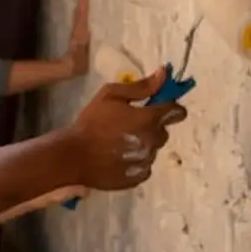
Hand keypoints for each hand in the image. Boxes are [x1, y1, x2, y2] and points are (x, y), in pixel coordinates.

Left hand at [63, 0, 90, 77]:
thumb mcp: (80, 54)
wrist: (69, 67)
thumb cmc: (77, 62)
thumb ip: (81, 45)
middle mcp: (79, 26)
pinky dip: (83, 9)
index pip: (82, 10)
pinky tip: (84, 7)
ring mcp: (78, 29)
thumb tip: (83, 35)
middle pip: (81, 7)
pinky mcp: (79, 33)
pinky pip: (82, 17)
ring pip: (80, 11)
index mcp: (80, 29)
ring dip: (83, 1)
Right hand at [66, 67, 186, 191]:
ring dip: (143, 143)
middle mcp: (153, 141)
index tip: (162, 107)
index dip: (171, 108)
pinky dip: (137, 161)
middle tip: (129, 125)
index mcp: (149, 119)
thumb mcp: (110, 95)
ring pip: (153, 149)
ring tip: (120, 142)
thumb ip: (140, 86)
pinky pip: (145, 166)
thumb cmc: (91, 122)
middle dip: (152, 126)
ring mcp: (147, 161)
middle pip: (163, 131)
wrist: (74, 156)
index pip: (176, 112)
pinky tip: (119, 157)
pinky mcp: (139, 178)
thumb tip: (163, 74)